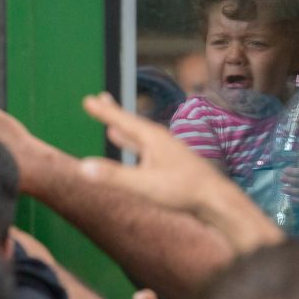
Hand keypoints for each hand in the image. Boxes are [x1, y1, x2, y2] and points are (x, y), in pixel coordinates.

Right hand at [79, 93, 227, 214]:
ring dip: (125, 130)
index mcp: (152, 138)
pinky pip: (147, 150)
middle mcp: (160, 139)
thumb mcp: (143, 185)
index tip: (88, 99)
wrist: (216, 199)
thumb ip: (113, 176)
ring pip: (140, 137)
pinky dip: (136, 147)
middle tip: (101, 98)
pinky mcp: (172, 165)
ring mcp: (167, 152)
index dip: (104, 111)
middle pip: (132, 123)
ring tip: (112, 127)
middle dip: (114, 113)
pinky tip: (136, 153)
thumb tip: (82, 167)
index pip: (122, 120)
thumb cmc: (182, 190)